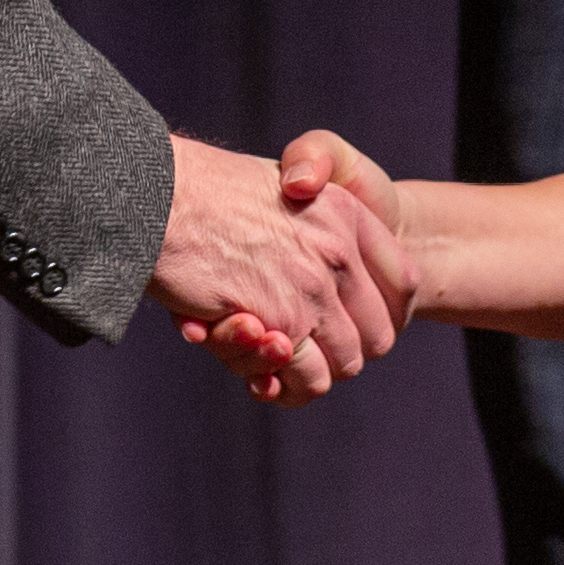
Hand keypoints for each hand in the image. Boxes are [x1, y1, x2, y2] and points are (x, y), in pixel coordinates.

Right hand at [154, 132, 412, 403]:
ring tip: (272, 357)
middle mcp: (339, 252)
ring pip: (344, 364)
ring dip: (310, 372)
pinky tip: (259, 372)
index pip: (404, 282)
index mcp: (347, 213)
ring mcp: (312, 290)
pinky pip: (306, 378)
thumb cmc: (208, 190)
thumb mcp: (286, 180)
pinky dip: (284, 385)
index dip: (384, 312)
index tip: (354, 323)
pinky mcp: (280, 323)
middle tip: (301, 346)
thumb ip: (322, 219)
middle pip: (378, 334)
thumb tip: (344, 261)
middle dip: (344, 350)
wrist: (158, 195)